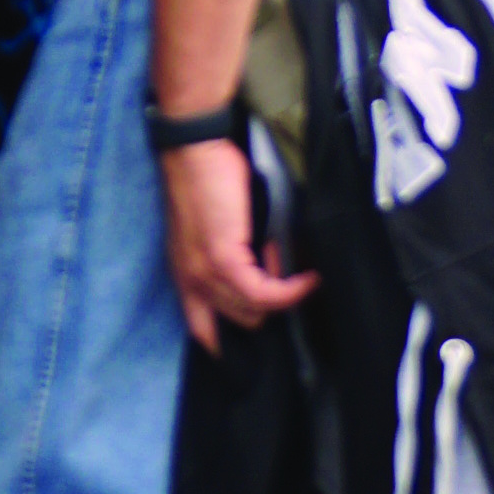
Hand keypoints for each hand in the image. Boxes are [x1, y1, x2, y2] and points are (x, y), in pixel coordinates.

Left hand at [158, 135, 315, 352]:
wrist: (196, 149)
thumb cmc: (210, 179)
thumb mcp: (221, 230)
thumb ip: (241, 257)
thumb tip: (273, 272)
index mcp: (186, 274)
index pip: (202, 330)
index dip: (229, 344)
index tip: (261, 338)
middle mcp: (190, 280)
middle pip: (238, 323)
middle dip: (267, 306)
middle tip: (286, 275)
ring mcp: (204, 272)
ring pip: (253, 312)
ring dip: (282, 296)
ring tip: (297, 270)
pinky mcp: (223, 259)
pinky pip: (263, 294)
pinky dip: (290, 291)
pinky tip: (307, 280)